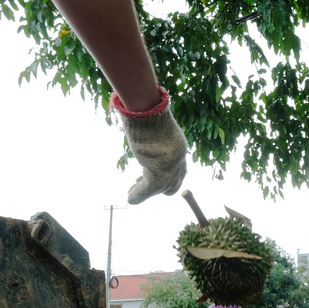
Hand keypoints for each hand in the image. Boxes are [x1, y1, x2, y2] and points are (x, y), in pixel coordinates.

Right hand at [111, 87, 187, 204]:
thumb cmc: (148, 110)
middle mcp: (177, 159)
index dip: (167, 171)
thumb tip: (130, 107)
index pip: (177, 165)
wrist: (151, 115)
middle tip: (140, 183)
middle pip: (173, 180)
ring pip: (160, 187)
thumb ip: (147, 123)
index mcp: (178, 145)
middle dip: (160, 185)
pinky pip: (148, 190)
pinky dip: (138, 195)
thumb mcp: (151, 119)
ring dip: (145, 191)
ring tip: (132, 194)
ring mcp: (170, 169)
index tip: (152, 171)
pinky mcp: (159, 176)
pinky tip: (130, 199)